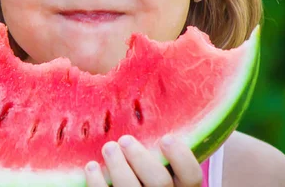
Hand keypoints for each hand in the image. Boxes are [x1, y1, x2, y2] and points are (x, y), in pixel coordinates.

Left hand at [85, 135, 202, 186]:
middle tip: (125, 140)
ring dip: (118, 167)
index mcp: (182, 186)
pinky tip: (92, 166)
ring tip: (109, 147)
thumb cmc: (145, 172)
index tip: (166, 137)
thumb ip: (161, 149)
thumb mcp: (161, 163)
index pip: (192, 176)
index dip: (181, 157)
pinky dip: (97, 182)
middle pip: (159, 182)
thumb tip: (148, 105)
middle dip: (141, 159)